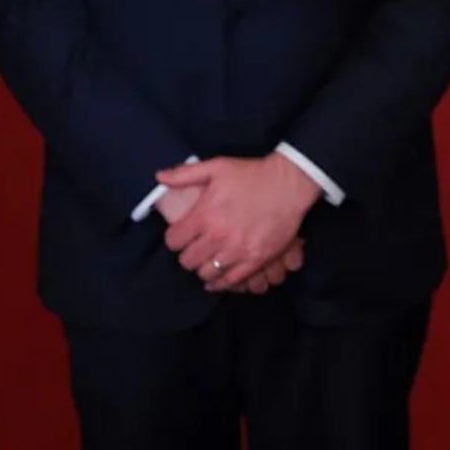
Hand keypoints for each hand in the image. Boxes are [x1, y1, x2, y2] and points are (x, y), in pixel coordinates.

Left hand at [158, 153, 319, 289]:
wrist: (289, 184)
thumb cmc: (252, 175)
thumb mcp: (217, 167)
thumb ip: (185, 174)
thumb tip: (159, 177)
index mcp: (205, 215)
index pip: (174, 241)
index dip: (175, 239)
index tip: (181, 236)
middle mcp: (219, 236)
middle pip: (188, 261)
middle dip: (188, 255)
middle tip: (195, 248)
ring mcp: (238, 250)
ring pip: (207, 273)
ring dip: (204, 268)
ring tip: (209, 260)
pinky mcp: (256, 259)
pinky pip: (231, 281)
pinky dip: (221, 283)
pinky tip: (218, 278)